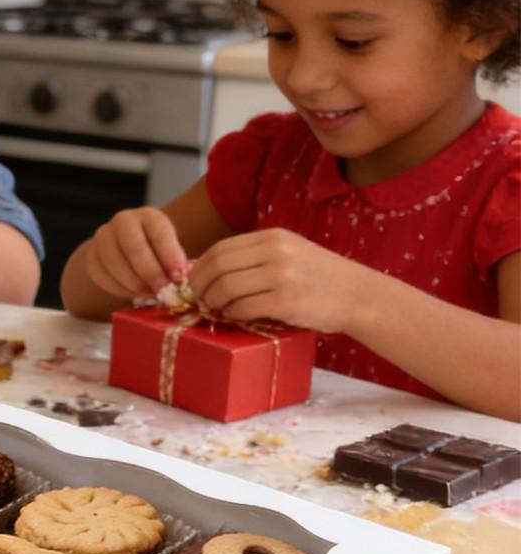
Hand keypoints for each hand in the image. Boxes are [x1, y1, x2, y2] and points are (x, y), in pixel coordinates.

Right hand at [85, 207, 190, 301]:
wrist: (127, 251)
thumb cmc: (157, 253)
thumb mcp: (171, 251)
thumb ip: (177, 263)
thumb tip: (183, 279)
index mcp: (149, 216)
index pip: (159, 233)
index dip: (170, 256)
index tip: (179, 276)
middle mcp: (123, 221)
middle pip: (133, 246)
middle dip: (149, 272)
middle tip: (162, 291)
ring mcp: (103, 237)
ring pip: (114, 262)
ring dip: (133, 284)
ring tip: (149, 296)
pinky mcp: (91, 256)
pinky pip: (101, 275)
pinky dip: (118, 289)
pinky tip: (133, 296)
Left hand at [189, 229, 364, 330]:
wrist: (357, 294)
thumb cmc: (318, 278)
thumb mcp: (288, 254)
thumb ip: (254, 258)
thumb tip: (205, 271)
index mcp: (273, 237)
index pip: (220, 249)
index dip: (199, 269)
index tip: (195, 284)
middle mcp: (276, 252)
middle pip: (217, 266)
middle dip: (200, 286)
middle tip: (200, 300)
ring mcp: (281, 276)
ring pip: (226, 288)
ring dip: (213, 302)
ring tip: (216, 310)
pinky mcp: (286, 301)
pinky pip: (242, 308)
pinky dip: (232, 315)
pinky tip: (236, 317)